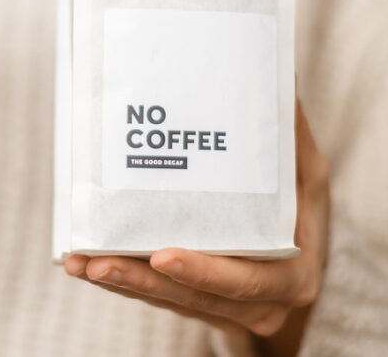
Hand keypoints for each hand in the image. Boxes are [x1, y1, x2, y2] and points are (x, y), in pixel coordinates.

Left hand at [65, 100, 329, 354]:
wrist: (300, 254)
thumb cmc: (300, 204)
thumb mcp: (305, 170)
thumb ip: (288, 134)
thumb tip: (276, 73)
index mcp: (292, 273)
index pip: (247, 279)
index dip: (204, 272)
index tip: (162, 253)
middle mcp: (261, 305)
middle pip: (194, 299)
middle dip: (142, 281)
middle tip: (99, 262)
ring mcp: (229, 313)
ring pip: (168, 301)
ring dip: (123, 283)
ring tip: (82, 263)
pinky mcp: (198, 309)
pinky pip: (157, 299)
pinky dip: (125, 283)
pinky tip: (88, 266)